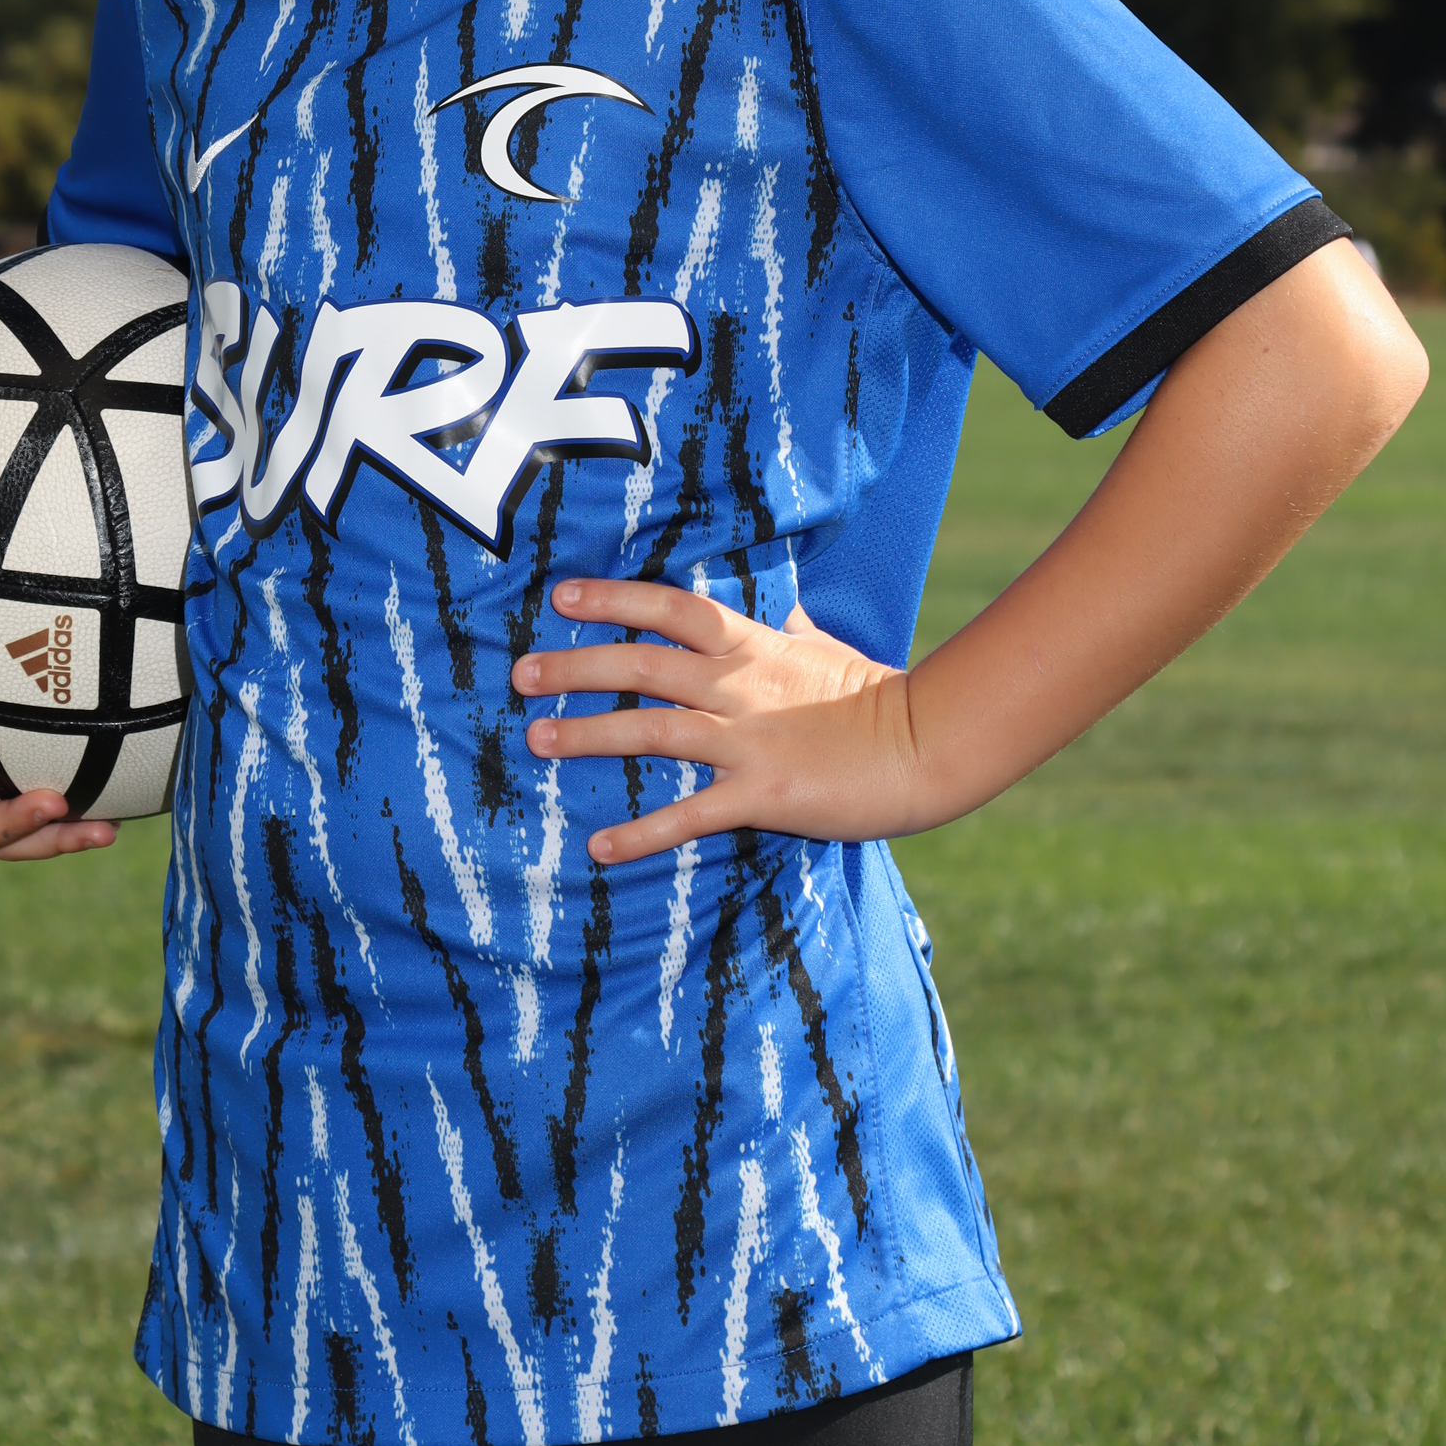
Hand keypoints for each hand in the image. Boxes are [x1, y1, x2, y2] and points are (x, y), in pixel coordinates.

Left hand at [512, 580, 914, 865]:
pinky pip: (691, 814)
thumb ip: (793, 627)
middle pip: (643, 664)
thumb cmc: (874, 695)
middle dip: (577, 666)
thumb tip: (786, 606)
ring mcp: (749, 739)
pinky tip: (600, 847)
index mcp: (753, 645)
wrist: (924, 745)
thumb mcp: (827, 647)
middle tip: (521, 673)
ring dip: (589, 735)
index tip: (561, 597)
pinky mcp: (763, 794)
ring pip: (653, 730)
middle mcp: (740, 685)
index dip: (614, 599)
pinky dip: (643, 832)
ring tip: (537, 740)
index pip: (670, 608)